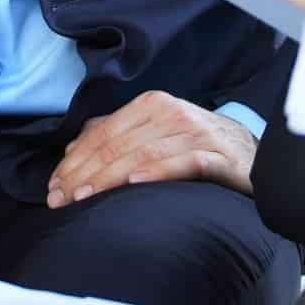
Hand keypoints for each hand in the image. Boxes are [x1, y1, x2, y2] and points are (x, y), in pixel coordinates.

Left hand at [47, 92, 258, 206]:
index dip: (74, 160)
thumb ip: (115, 135)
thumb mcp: (154, 132)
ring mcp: (196, 133)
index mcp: (151, 105)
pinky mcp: (219, 157)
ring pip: (143, 154)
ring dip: (109, 177)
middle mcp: (172, 113)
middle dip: (83, 173)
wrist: (251, 153)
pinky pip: (185, 163)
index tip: (53, 187)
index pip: (102, 133)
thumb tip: (72, 149)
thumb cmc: (194, 145)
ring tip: (84, 196)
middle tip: (61, 200)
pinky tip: (135, 183)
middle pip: (117, 144)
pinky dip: (158, 172)